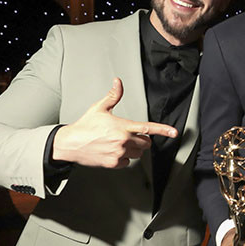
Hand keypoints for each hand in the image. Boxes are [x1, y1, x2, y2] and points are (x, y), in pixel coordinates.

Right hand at [52, 78, 177, 167]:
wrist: (70, 143)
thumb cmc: (85, 125)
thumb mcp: (99, 108)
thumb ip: (113, 96)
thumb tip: (118, 82)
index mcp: (122, 126)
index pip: (147, 128)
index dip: (163, 130)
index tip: (174, 132)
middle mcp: (123, 141)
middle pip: (145, 143)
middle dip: (141, 139)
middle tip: (128, 135)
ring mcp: (119, 153)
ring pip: (138, 154)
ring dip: (134, 149)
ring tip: (119, 143)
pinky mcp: (114, 163)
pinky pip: (128, 162)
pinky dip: (124, 158)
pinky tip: (113, 151)